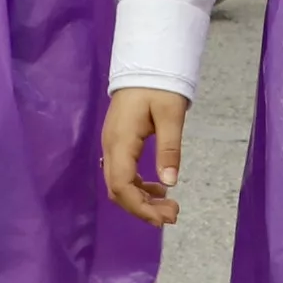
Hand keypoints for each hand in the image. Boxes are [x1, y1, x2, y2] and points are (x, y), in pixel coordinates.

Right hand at [104, 87, 188, 227]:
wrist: (144, 63)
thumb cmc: (158, 87)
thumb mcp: (170, 115)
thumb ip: (169, 148)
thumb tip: (170, 183)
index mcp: (120, 141)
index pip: (121, 186)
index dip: (139, 207)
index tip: (163, 218)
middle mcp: (110, 147)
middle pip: (118, 190)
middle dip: (142, 208)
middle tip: (172, 215)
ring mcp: (112, 145)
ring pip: (119, 184)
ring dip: (141, 199)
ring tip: (169, 207)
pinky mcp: (118, 143)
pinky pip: (123, 173)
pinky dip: (139, 187)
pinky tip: (158, 189)